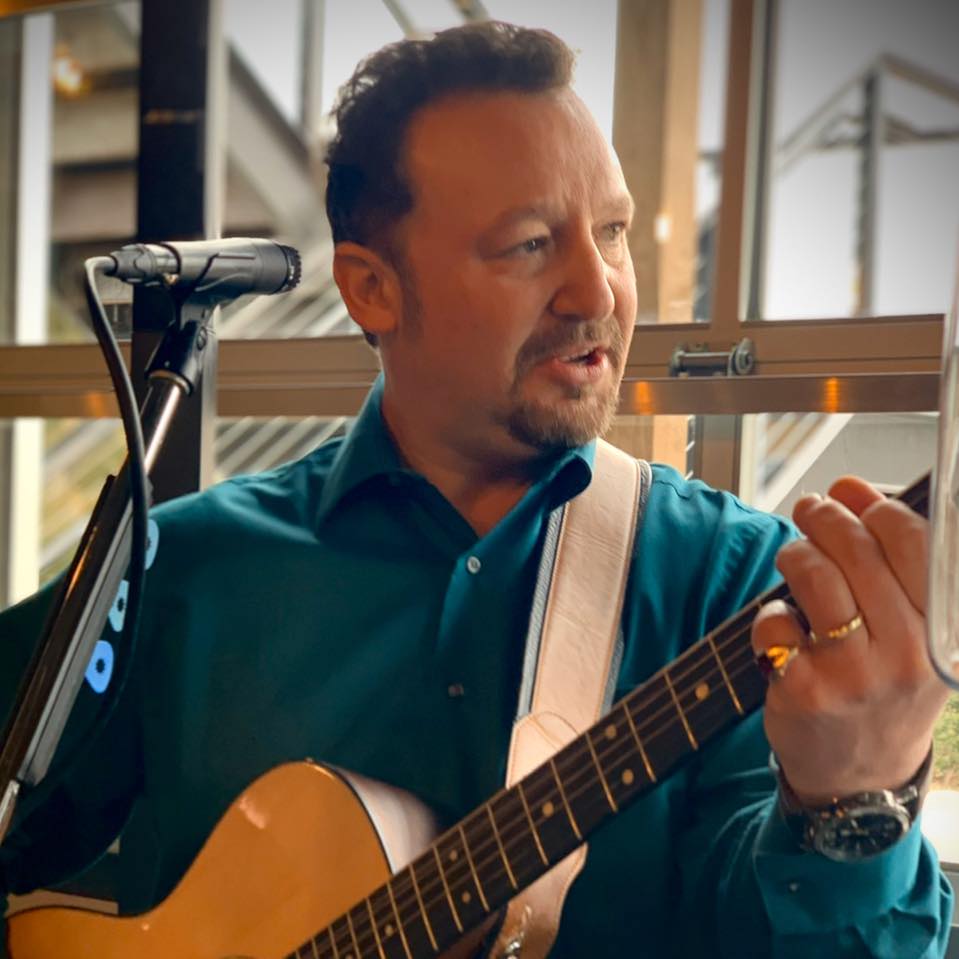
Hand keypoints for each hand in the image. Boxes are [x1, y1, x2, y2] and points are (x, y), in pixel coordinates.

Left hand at [751, 476, 948, 804]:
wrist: (861, 779)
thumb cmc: (885, 689)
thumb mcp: (917, 638)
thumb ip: (896, 568)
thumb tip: (855, 490)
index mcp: (943, 636)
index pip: (916, 542)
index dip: (875, 504)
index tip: (851, 492)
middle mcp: (907, 656)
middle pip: (857, 550)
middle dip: (825, 516)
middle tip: (811, 509)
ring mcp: (853, 676)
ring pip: (814, 575)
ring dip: (795, 552)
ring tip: (794, 556)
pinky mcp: (803, 690)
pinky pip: (774, 621)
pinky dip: (770, 615)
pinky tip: (783, 630)